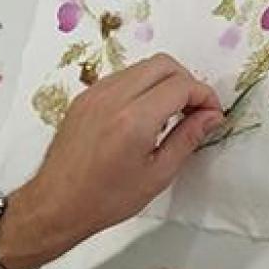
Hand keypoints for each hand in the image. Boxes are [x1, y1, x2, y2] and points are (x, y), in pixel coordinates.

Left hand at [0, 54, 223, 268]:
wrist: (56, 204)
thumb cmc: (107, 199)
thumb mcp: (158, 175)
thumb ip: (187, 138)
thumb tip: (212, 116)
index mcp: (134, 120)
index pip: (181, 86)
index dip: (205, 96)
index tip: (212, 114)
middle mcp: (114, 97)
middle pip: (164, 64)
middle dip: (187, 82)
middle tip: (194, 110)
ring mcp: (96, 93)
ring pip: (142, 66)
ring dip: (164, 81)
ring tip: (171, 113)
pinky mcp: (85, 96)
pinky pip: (122, 76)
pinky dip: (142, 86)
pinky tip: (145, 114)